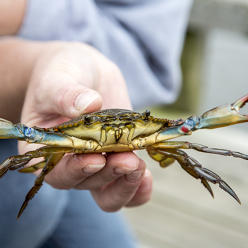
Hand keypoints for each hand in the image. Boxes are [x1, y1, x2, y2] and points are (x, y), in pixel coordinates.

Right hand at [19, 42, 152, 210]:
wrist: (83, 71)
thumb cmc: (62, 74)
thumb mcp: (57, 79)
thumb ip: (67, 94)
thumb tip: (89, 104)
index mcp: (48, 149)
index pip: (57, 172)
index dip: (75, 171)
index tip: (96, 159)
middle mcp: (70, 162)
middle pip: (87, 183)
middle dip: (109, 174)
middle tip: (128, 160)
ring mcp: (97, 160)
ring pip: (109, 192)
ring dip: (126, 185)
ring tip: (139, 166)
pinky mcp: (118, 154)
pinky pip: (128, 183)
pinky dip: (139, 188)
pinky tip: (147, 177)